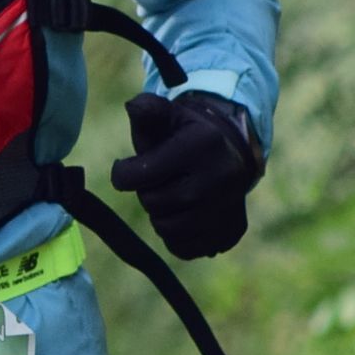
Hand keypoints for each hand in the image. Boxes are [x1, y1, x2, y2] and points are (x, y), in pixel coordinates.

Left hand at [109, 90, 263, 259]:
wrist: (231, 154)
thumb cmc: (185, 135)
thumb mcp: (168, 116)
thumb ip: (148, 110)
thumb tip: (135, 106)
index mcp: (202, 144)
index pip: (137, 176)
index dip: (124, 174)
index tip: (128, 168)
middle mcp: (220, 178)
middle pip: (153, 203)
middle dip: (147, 192)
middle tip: (160, 179)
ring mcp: (228, 208)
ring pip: (166, 228)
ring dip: (161, 214)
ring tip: (173, 194)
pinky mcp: (229, 233)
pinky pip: (183, 248)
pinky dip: (176, 236)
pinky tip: (185, 214)